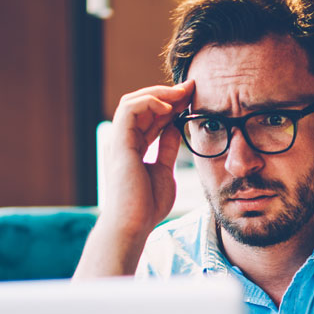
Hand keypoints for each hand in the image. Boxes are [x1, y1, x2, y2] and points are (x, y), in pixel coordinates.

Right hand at [103, 81, 194, 238]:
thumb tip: (177, 129)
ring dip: (158, 93)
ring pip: (133, 101)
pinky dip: (149, 102)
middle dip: (168, 94)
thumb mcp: (164, 171)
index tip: (194, 99)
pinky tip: (168, 107)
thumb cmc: (147, 206)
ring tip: (181, 94)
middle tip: (191, 88)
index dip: (172, 105)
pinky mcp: (119, 143)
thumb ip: (168, 150)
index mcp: (135, 148)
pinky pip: (130, 109)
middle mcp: (124, 141)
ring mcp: (120, 141)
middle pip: (143, 105)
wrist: (133, 224)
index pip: (152, 118)